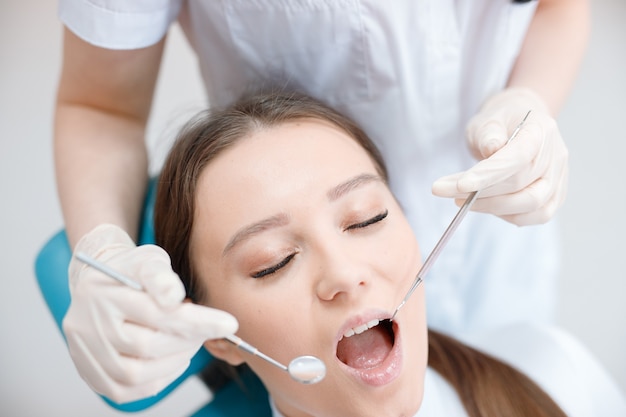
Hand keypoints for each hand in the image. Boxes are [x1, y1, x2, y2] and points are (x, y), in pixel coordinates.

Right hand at [62, 224, 237, 402]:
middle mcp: (88, 325)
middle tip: (204, 329)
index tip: (229, 324)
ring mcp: (85, 353)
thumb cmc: (131, 271)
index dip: (196, 321)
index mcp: (104, 293)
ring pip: (136, 373)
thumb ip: (161, 275)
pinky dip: (159, 378)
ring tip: (188, 341)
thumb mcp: (148, 260)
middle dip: (186, 339)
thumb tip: (174, 297)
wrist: (98, 285)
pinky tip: (173, 359)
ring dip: (175, 361)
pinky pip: (128, 390)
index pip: (155, 312)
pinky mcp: (91, 374)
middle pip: (146, 345)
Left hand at [432, 87, 567, 225]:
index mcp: (540, 130)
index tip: (459, 186)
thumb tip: (491, 148)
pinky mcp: (555, 195)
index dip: (489, 175)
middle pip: (522, 184)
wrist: (519, 124)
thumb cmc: (500, 122)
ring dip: (492, 207)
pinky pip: (538, 215)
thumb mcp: (487, 119)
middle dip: (481, 193)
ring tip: (463, 200)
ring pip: (532, 204)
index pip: (518, 157)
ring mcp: (559, 177)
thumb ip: (488, 132)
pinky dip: (509, 216)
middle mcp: (555, 155)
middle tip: (446, 191)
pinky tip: (486, 207)